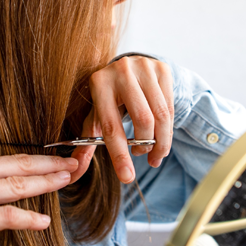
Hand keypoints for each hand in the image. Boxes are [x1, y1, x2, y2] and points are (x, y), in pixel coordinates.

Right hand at [0, 148, 77, 245]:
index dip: (23, 163)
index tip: (40, 163)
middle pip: (16, 164)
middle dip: (47, 162)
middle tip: (69, 161)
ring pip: (16, 185)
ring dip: (46, 182)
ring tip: (66, 179)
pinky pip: (5, 217)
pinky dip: (27, 218)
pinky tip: (43, 220)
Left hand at [71, 56, 173, 183]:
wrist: (128, 67)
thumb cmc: (109, 98)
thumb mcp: (96, 116)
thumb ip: (86, 143)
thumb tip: (74, 172)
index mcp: (99, 84)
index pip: (111, 127)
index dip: (119, 155)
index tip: (127, 177)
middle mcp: (121, 72)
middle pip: (143, 121)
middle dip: (145, 146)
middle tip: (141, 155)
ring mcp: (144, 67)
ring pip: (161, 116)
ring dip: (161, 142)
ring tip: (154, 153)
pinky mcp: (162, 68)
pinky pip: (171, 107)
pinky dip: (168, 129)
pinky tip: (162, 136)